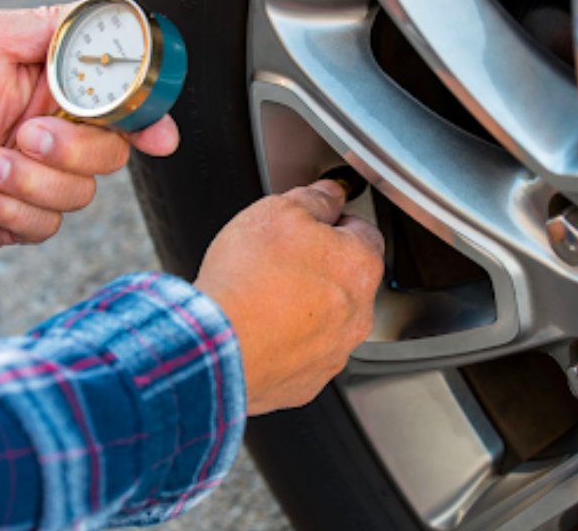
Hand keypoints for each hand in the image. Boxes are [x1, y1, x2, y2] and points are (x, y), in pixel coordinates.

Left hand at [0, 2, 178, 247]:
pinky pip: (42, 226)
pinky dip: (4, 207)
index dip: (150, 123)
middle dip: (69, 149)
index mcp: (64, 97)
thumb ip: (55, 26)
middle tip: (24, 133)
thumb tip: (109, 5)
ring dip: (26, 180)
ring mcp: (41, 183)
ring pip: (77, 196)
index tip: (157, 137)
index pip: (126, 111)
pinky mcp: (18, 220)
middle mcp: (60, 141)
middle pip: (111, 157)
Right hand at [194, 180, 384, 415]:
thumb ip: (314, 199)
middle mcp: (358, 315)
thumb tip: (329, 194)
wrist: (215, 344)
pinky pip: (301, 356)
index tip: (309, 225)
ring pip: (325, 322)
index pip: (362, 233)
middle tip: (277, 261)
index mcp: (360, 266)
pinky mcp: (305, 383)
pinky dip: (284, 344)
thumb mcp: (279, 211)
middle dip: (317, 269)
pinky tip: (257, 330)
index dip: (332, 223)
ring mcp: (333, 353)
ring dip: (302, 309)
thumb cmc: (248, 279)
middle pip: (344, 281)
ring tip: (262, 299)